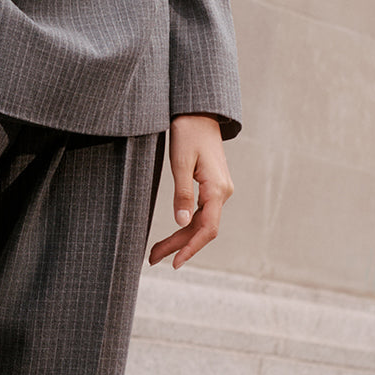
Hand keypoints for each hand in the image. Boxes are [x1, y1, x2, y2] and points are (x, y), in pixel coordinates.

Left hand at [148, 114, 232, 269]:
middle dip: (179, 246)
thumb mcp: (180, 162)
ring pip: (201, 222)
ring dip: (181, 237)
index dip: (191, 248)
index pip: (207, 229)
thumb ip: (182, 193)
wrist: (199, 111)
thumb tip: (180, 223)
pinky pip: (201, 212)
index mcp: (217, 189)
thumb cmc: (188, 132)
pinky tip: (175, 232)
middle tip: (152, 258)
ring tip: (157, 251)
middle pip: (202, 229)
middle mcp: (222, 192)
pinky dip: (187, 224)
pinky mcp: (212, 185)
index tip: (174, 262)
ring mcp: (219, 189)